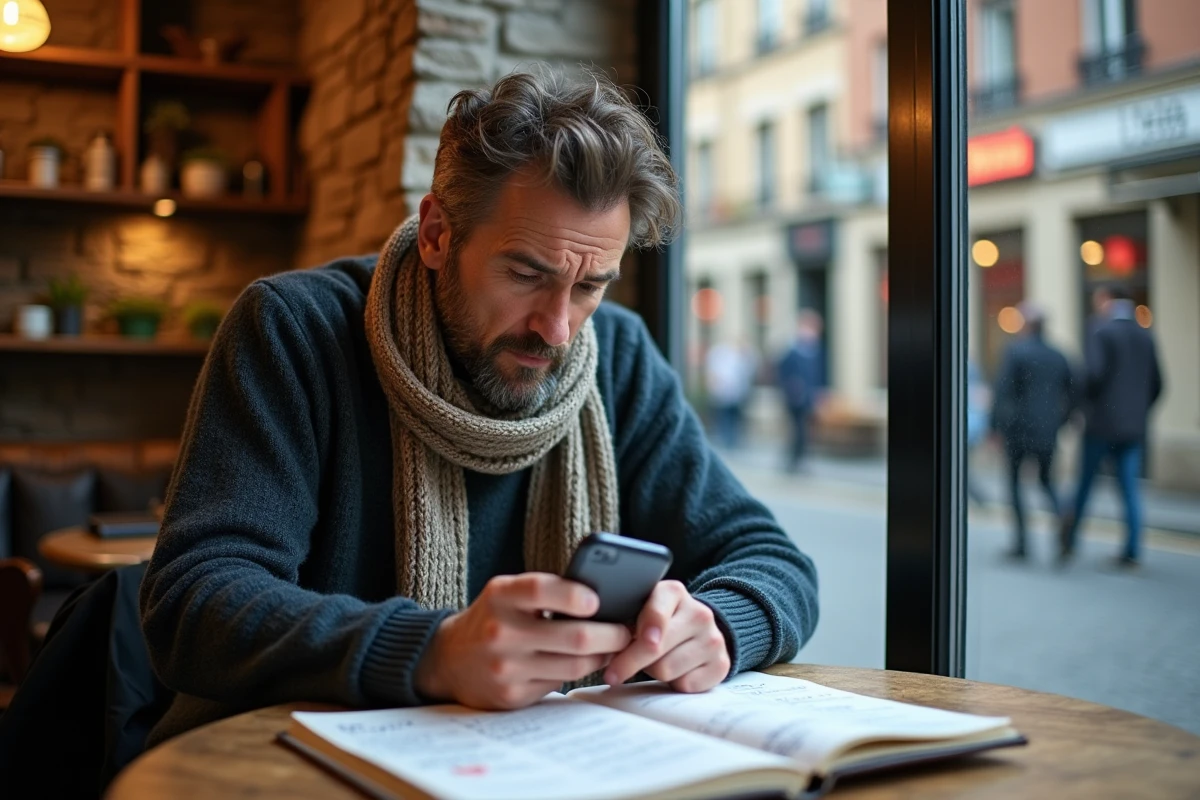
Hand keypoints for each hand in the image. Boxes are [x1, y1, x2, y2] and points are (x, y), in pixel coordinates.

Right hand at [414, 573, 632, 709]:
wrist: (449, 659)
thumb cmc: (493, 618)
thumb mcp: (506, 594)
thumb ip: (544, 591)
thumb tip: (603, 599)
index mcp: (500, 596)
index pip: (541, 589)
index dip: (574, 594)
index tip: (599, 600)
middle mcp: (501, 631)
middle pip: (575, 637)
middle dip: (611, 634)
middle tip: (627, 630)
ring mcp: (506, 667)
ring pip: (575, 665)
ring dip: (602, 656)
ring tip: (613, 647)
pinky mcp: (512, 695)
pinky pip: (559, 683)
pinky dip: (577, 672)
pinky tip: (585, 663)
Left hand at [603, 581, 730, 692]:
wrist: (699, 630)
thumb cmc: (658, 621)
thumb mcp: (641, 609)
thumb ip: (624, 616)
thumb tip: (599, 637)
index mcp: (674, 592)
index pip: (654, 614)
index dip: (636, 635)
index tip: (617, 649)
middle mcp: (699, 612)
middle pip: (655, 649)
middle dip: (631, 662)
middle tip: (613, 674)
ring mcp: (713, 638)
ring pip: (667, 670)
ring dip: (653, 672)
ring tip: (653, 661)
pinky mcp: (722, 664)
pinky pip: (686, 685)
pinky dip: (674, 683)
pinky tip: (674, 671)